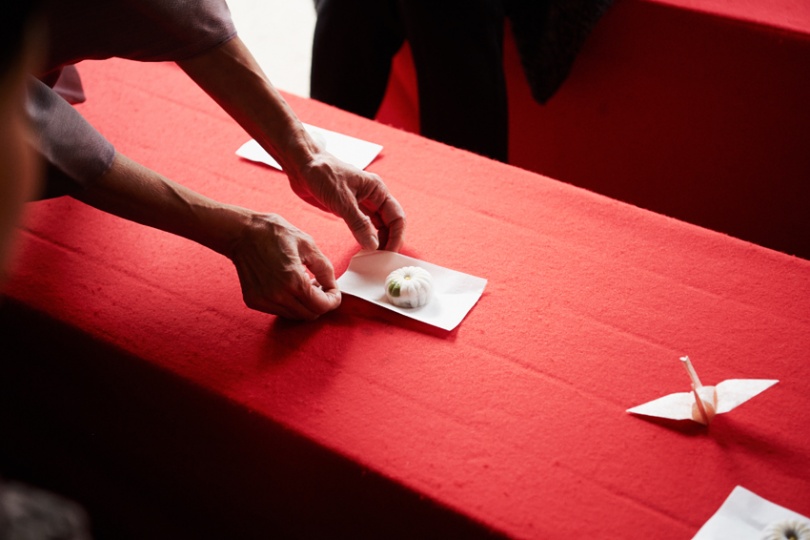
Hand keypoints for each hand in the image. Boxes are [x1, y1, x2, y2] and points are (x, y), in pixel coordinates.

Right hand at [228, 212, 340, 319]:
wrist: (242, 233)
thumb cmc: (275, 234)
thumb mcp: (308, 245)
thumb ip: (325, 269)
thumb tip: (333, 287)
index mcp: (294, 281)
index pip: (322, 306)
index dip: (332, 301)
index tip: (333, 292)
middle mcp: (278, 296)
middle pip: (310, 315)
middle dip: (320, 303)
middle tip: (319, 286)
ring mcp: (264, 300)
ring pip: (295, 315)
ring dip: (304, 304)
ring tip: (303, 284)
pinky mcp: (254, 301)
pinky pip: (280, 311)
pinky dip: (289, 303)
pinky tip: (288, 286)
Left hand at [287, 151, 405, 251]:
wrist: (301, 166)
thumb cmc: (322, 173)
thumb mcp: (342, 200)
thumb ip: (359, 224)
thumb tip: (373, 245)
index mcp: (377, 190)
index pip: (396, 217)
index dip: (396, 236)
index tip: (390, 253)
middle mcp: (372, 197)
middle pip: (389, 223)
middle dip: (389, 241)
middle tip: (382, 260)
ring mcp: (361, 204)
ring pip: (377, 226)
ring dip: (378, 241)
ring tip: (374, 258)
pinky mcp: (349, 210)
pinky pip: (363, 227)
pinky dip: (365, 238)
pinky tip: (363, 249)